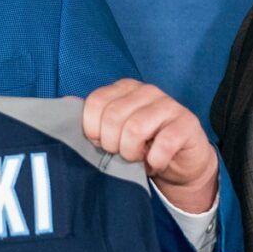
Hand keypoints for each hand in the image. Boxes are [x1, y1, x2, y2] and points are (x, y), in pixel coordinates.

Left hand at [81, 79, 217, 213]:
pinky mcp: (187, 123)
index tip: (99, 144)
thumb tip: (65, 111)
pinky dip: (154, 160)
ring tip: (137, 158)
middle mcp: (147, 91)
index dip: (92, 130)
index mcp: (124, 88)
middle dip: (112, 145)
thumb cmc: (142, 146)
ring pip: (135, 129)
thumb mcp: (114, 132)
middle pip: (113, 117)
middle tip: (121, 154)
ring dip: (132, 153)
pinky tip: (155, 162)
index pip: (95, 102)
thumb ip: (94, 121)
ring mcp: (169, 105)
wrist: (179, 163)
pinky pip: (164, 143)